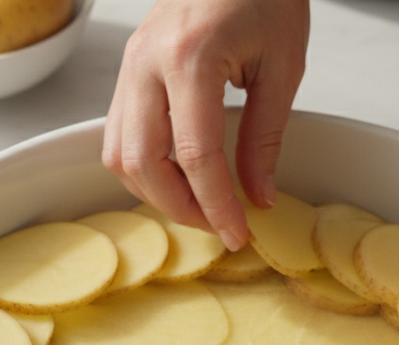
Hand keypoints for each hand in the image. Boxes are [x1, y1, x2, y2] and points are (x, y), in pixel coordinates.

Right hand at [102, 0, 309, 250]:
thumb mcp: (282, 63)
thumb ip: (265, 135)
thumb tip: (256, 195)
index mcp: (189, 57)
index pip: (194, 155)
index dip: (216, 204)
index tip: (237, 233)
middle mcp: (146, 64)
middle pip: (143, 163)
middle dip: (180, 207)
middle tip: (218, 225)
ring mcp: (129, 67)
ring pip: (119, 154)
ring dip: (154, 192)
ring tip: (197, 204)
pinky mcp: (126, 71)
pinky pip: (115, 135)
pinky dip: (141, 166)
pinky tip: (175, 175)